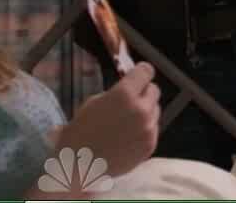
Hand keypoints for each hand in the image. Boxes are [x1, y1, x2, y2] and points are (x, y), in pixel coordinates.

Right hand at [55, 62, 159, 177]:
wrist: (80, 164)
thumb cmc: (81, 130)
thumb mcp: (95, 101)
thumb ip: (118, 92)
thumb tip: (132, 88)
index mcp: (124, 94)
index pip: (146, 71)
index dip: (141, 73)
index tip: (137, 76)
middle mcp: (141, 109)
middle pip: (154, 90)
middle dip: (143, 92)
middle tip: (130, 101)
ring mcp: (148, 128)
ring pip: (156, 110)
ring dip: (145, 111)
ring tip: (127, 122)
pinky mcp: (151, 144)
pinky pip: (154, 128)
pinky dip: (145, 129)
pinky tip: (128, 136)